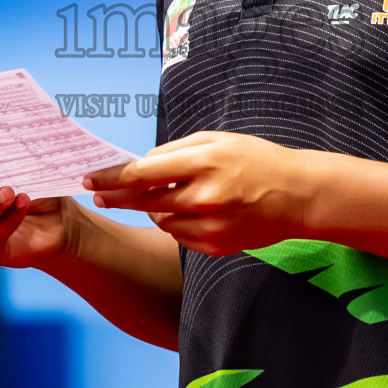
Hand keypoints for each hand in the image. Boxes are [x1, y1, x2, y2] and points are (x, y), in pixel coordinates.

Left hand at [85, 130, 313, 255]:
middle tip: (100, 194)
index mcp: (203, 163)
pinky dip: (179, 223)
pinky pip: (180, 236)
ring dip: (157, 208)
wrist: (297, 195)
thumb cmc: (255, 159)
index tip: (90, 179)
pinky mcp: (216, 246)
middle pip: (144, 201)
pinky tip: (196, 211)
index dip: (111, 178)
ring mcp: (211, 226)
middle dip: (118, 197)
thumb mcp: (216, 140)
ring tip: (176, 194)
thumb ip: (174, 151)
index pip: (142, 173)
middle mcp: (205, 198)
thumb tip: (140, 166)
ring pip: (161, 220)